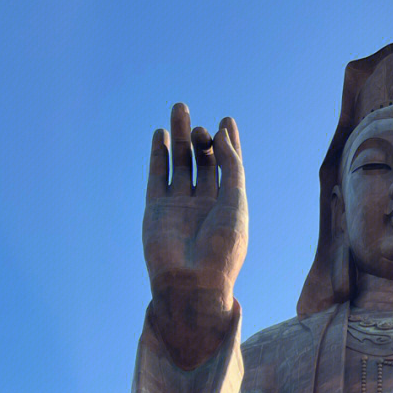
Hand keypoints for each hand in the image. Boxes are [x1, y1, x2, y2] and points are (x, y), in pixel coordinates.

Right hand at [143, 104, 247, 368]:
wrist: (192, 284)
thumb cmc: (221, 250)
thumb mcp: (236, 203)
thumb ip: (231, 167)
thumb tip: (223, 133)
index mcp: (228, 207)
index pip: (228, 167)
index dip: (229, 143)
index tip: (228, 119)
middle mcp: (203, 205)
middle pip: (202, 162)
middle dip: (202, 137)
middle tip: (200, 122)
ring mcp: (178, 206)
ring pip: (179, 164)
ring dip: (180, 137)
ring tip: (179, 108)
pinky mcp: (156, 210)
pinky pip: (157, 177)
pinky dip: (158, 155)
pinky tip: (161, 135)